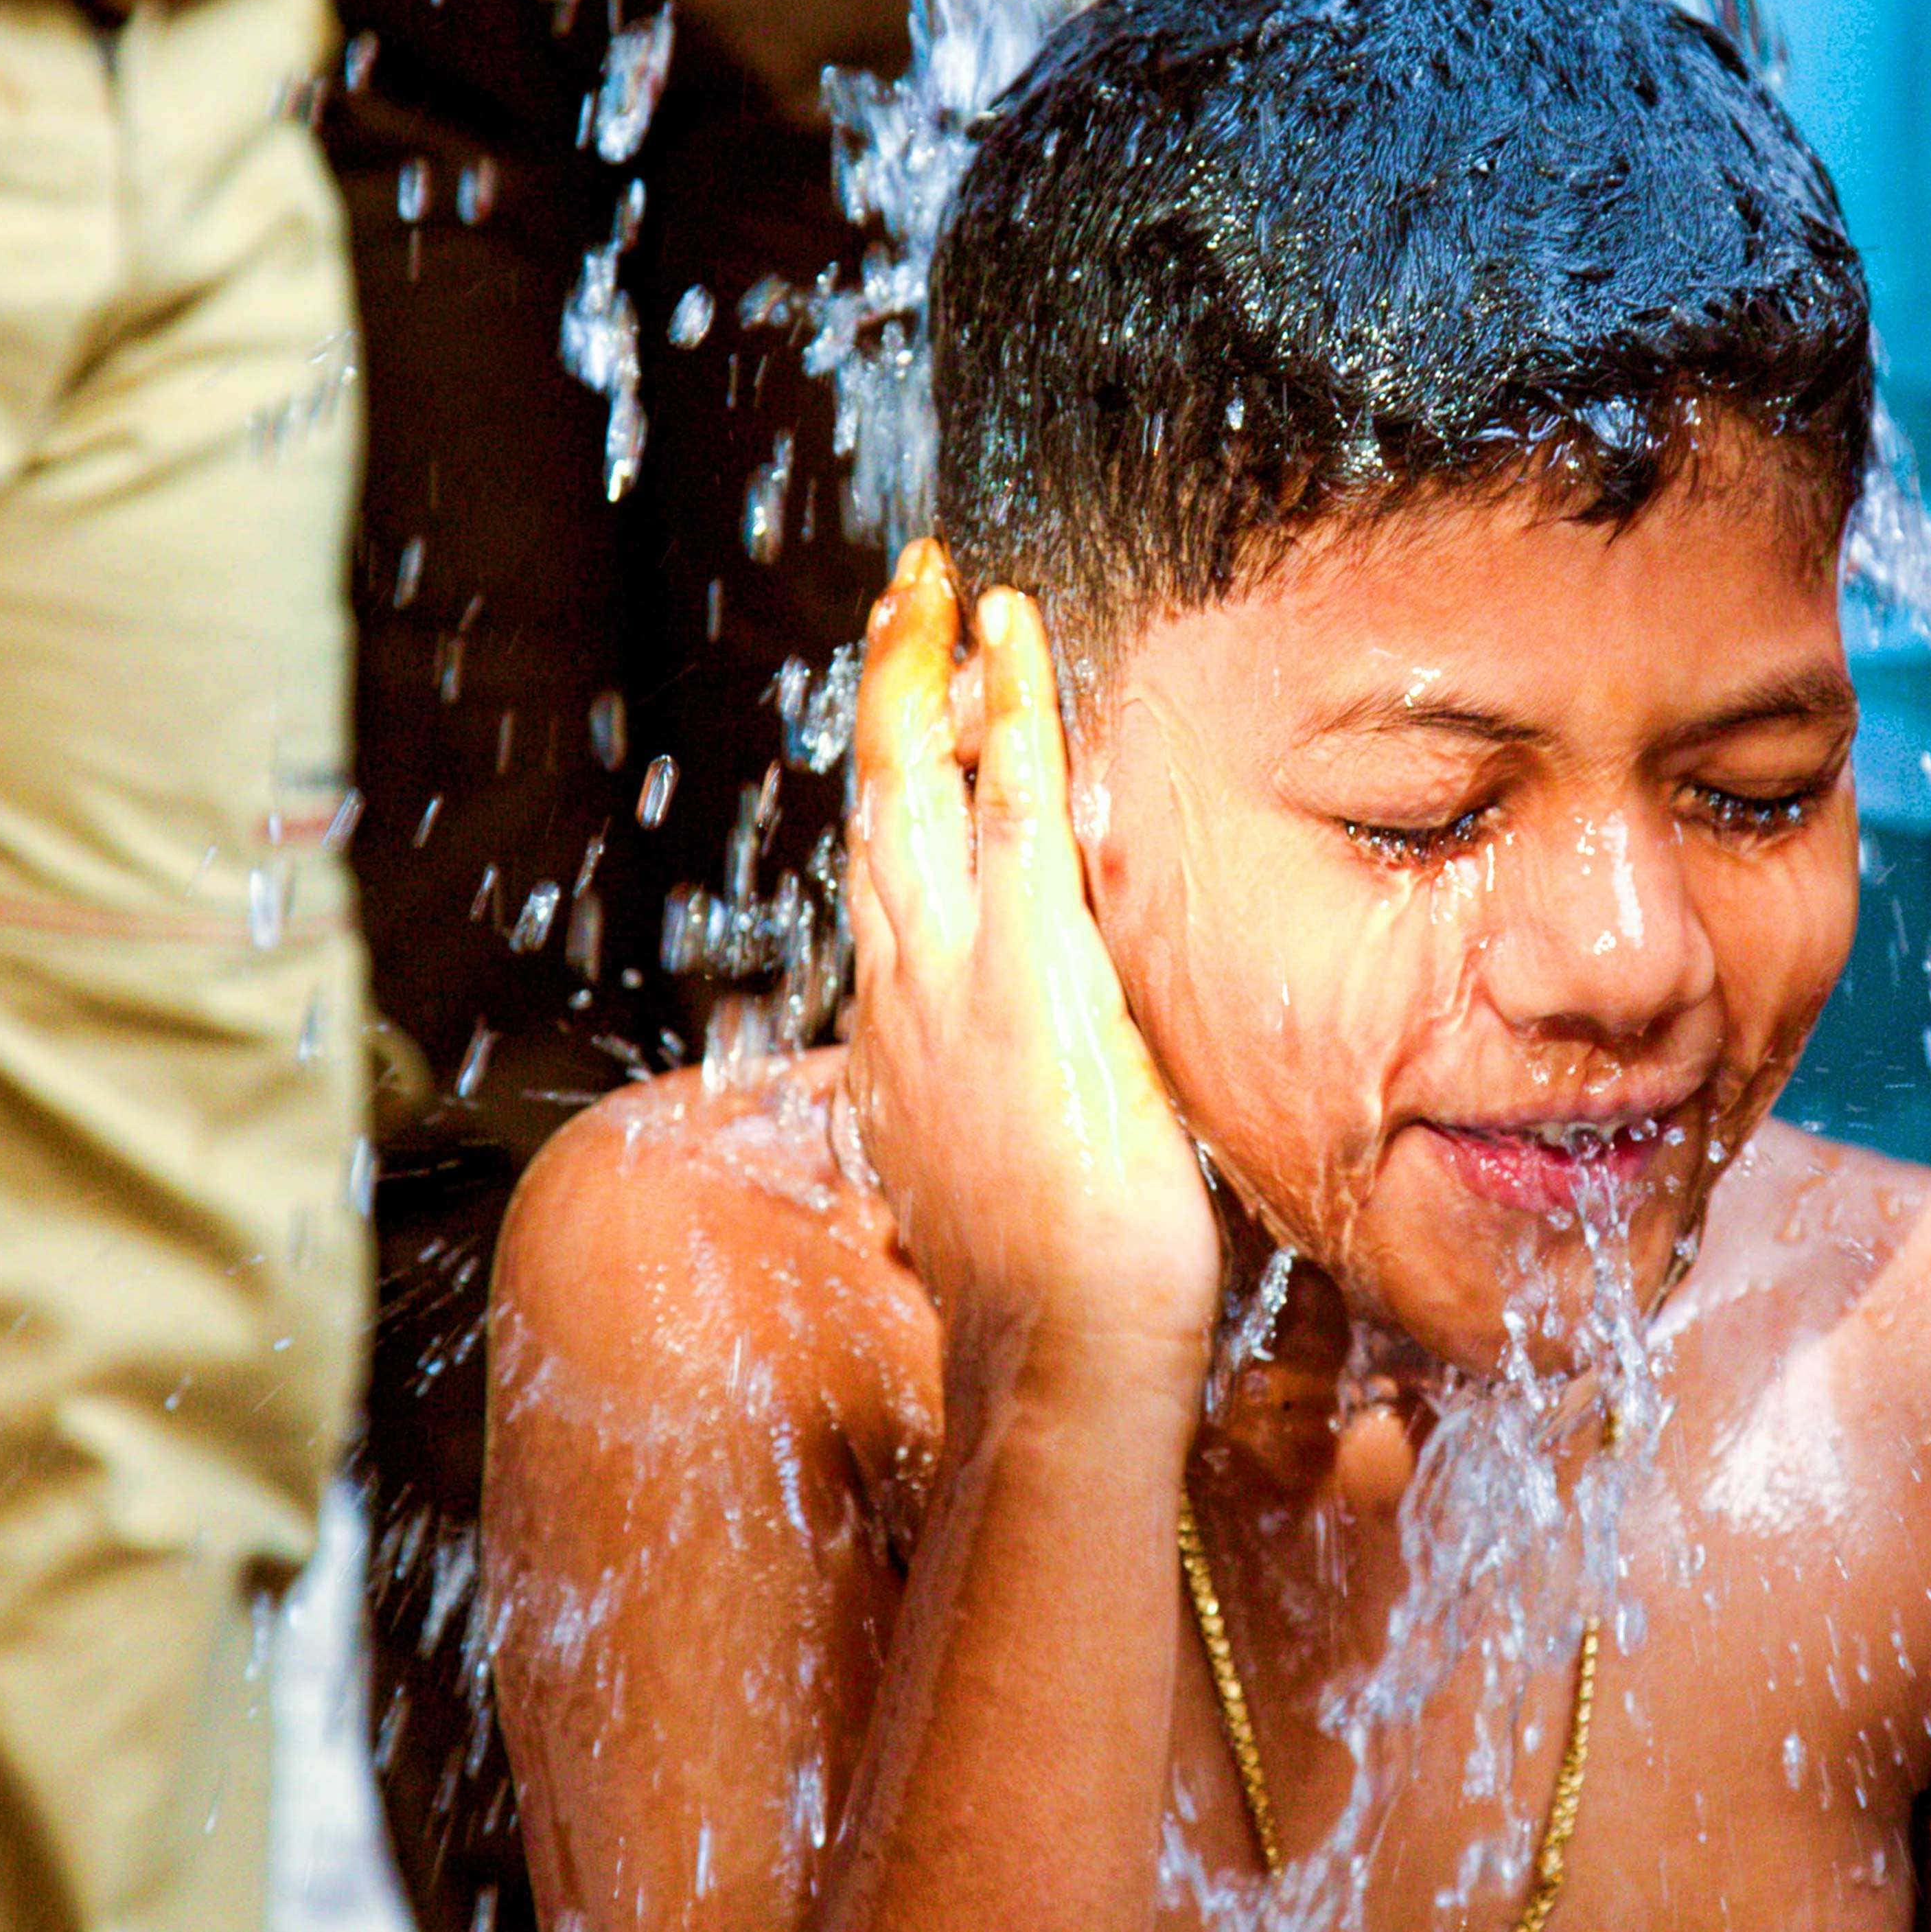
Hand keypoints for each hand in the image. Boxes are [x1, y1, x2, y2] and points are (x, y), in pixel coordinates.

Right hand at [844, 545, 1222, 1415]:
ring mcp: (951, 973)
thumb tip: (1018, 1126)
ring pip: (913, 784)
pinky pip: (1007, 800)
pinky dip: (1002, 702)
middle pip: (871, 813)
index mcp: (898, 1048)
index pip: (885, 894)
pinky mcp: (1027, 962)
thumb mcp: (1000, 1194)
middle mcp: (900, 994)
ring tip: (935, 581)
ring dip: (920, 669)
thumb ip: (996, 1134)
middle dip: (880, 698)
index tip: (904, 742)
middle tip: (898, 603)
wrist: (1059, 1350)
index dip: (890, 803)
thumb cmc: (1051, 1303)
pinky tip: (1009, 627)